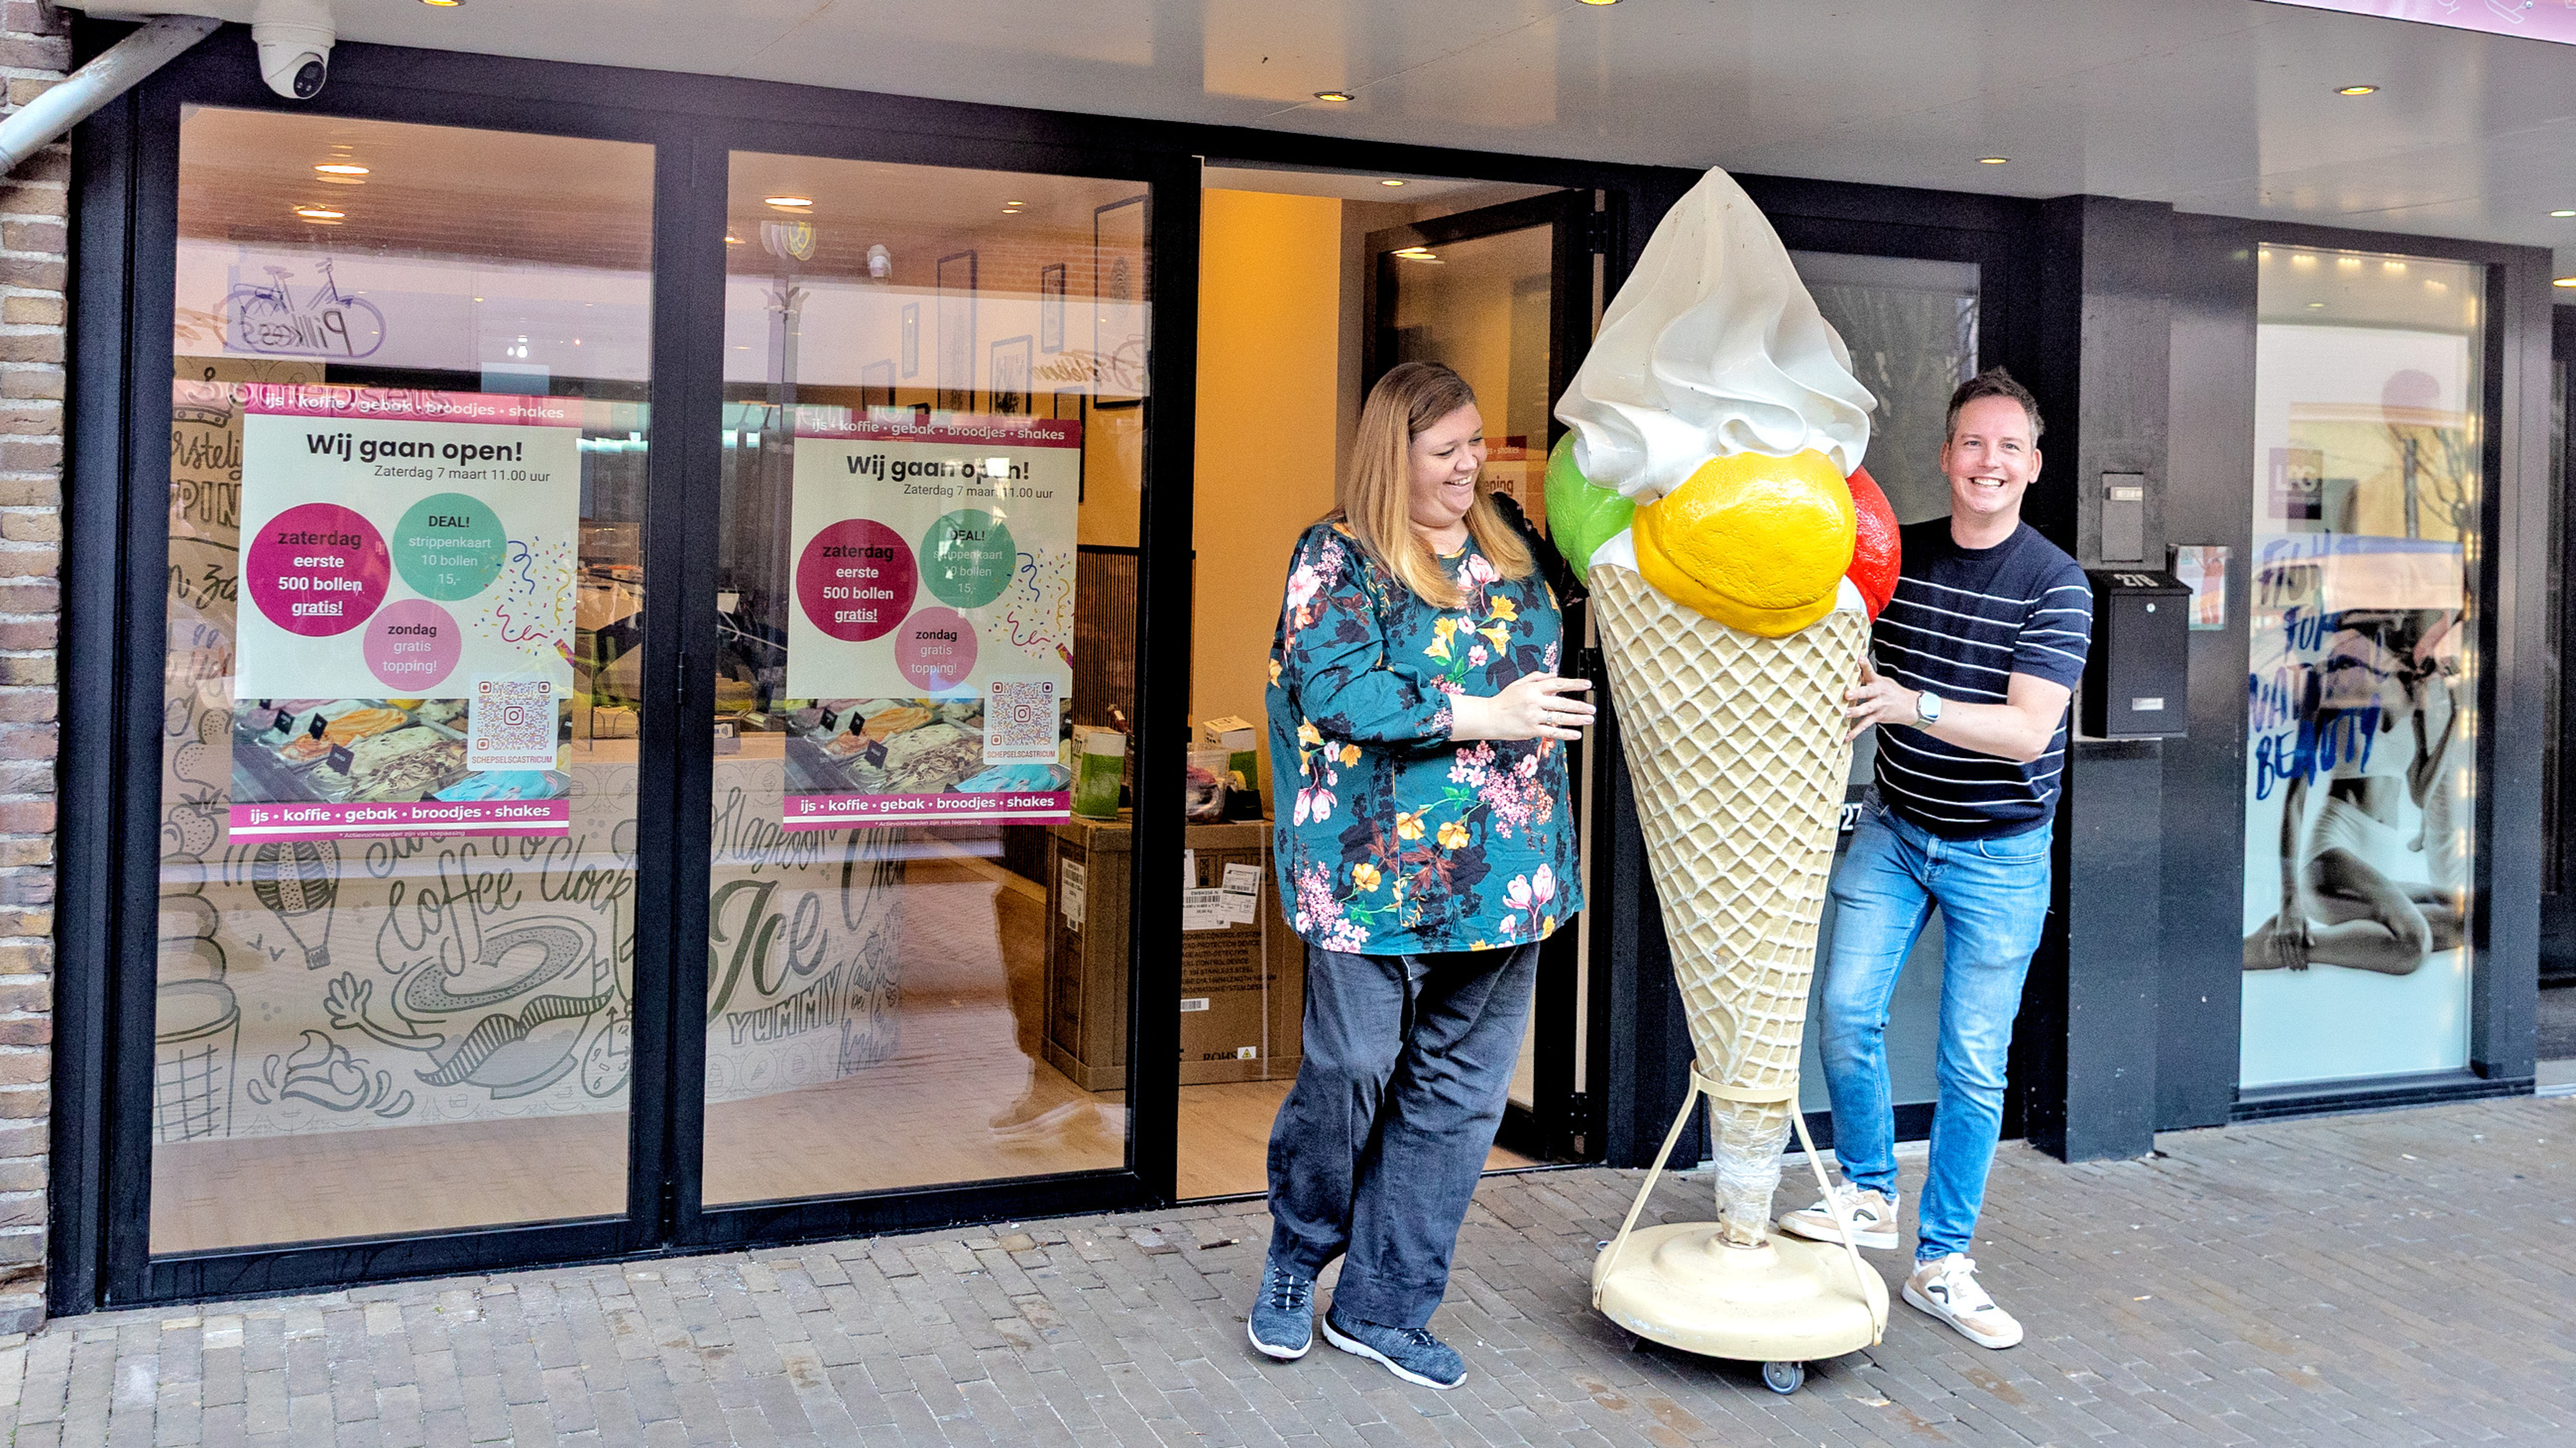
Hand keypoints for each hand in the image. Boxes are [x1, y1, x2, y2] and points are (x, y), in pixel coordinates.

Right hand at [1453, 674, 1594, 741]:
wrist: (1488, 717)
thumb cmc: (1504, 700)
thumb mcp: (1518, 684)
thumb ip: (1537, 677)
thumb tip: (1554, 674)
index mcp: (1532, 688)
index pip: (1557, 684)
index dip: (1574, 684)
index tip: (1587, 684)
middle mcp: (1534, 701)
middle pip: (1562, 702)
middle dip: (1579, 705)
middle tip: (1592, 708)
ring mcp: (1533, 717)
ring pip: (1559, 718)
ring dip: (1576, 719)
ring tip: (1588, 719)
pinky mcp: (1530, 730)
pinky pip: (1552, 732)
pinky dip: (1566, 734)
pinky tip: (1576, 734)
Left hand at [1842, 658, 1918, 742]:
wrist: (1911, 707)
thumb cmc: (1893, 692)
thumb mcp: (1884, 681)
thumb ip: (1869, 676)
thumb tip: (1855, 665)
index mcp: (1878, 682)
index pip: (1871, 671)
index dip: (1865, 664)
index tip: (1859, 658)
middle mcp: (1878, 694)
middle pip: (1867, 692)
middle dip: (1857, 693)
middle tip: (1847, 694)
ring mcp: (1878, 706)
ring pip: (1866, 709)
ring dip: (1856, 711)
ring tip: (1845, 713)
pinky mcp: (1878, 717)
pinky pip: (1865, 725)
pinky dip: (1855, 732)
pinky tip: (1846, 737)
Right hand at [2268, 913, 2311, 971]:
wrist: (2288, 906)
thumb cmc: (2300, 915)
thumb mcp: (2306, 924)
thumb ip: (2309, 935)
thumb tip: (2312, 945)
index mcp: (2296, 934)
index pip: (2299, 951)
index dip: (2302, 960)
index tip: (2305, 967)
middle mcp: (2287, 935)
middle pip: (2291, 953)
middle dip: (2295, 963)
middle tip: (2299, 970)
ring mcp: (2280, 934)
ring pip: (2283, 952)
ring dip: (2287, 960)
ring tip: (2291, 967)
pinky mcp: (2276, 934)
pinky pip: (2277, 947)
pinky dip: (2280, 954)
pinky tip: (2283, 960)